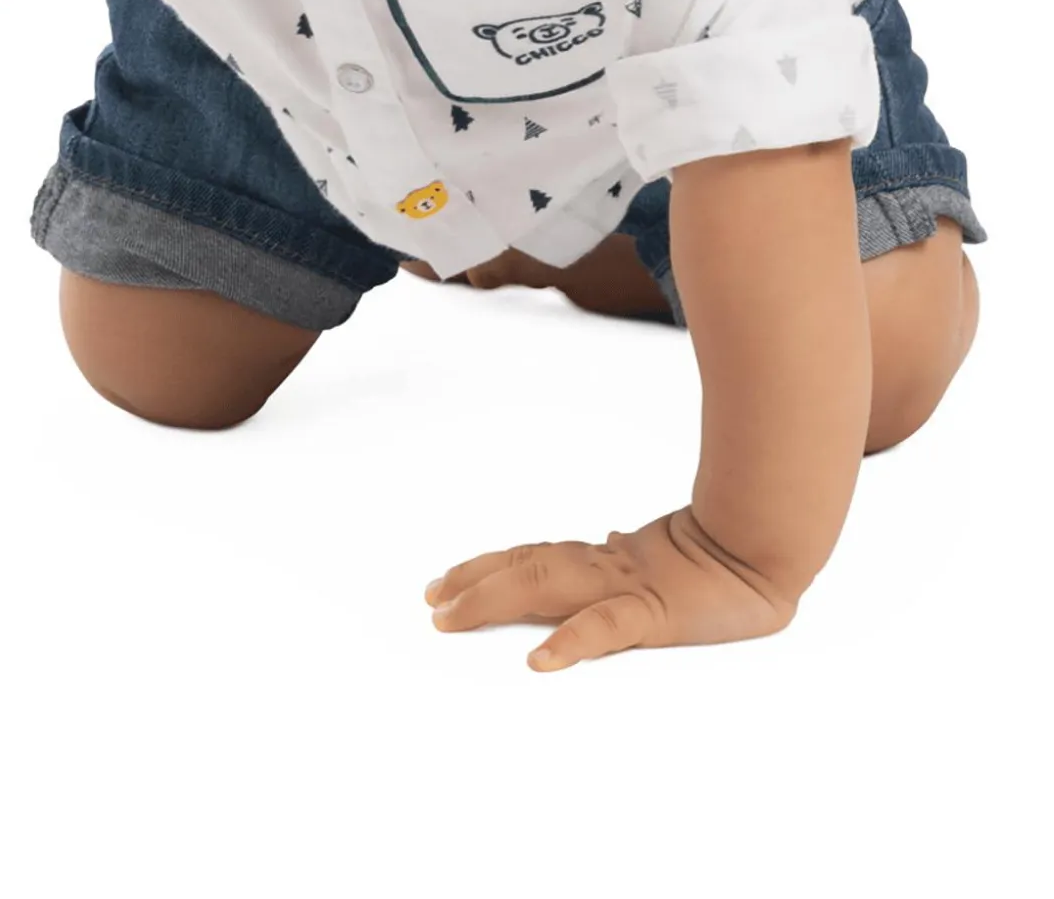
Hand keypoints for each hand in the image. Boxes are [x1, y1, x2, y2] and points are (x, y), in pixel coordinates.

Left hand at [423, 506, 797, 669]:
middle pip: (525, 568)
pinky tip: (539, 659)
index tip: (443, 584)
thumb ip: (632, 555)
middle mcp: (605, 567)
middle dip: (473, 583)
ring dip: (494, 598)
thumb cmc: (721, 559)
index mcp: (606, 560)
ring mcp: (627, 587)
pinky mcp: (658, 612)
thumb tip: (609, 539)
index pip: (533, 558)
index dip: (485, 568)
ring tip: (453, 614)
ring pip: (546, 585)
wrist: (767, 545)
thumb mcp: (665, 562)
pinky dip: (571, 640)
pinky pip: (608, 627)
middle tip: (431, 600)